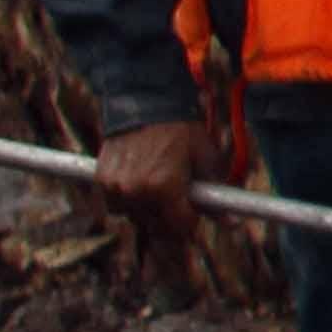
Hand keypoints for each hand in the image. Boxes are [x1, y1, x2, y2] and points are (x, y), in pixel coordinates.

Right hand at [97, 116, 206, 248]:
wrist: (145, 103)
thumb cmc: (181, 130)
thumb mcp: (207, 158)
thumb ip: (214, 194)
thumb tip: (230, 222)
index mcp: (165, 187)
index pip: (179, 228)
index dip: (191, 225)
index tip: (195, 217)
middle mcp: (137, 191)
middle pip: (156, 227)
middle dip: (171, 221)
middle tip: (179, 204)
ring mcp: (116, 187)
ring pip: (135, 218)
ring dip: (148, 212)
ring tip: (159, 189)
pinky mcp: (102, 181)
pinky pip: (116, 205)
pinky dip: (128, 201)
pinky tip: (140, 185)